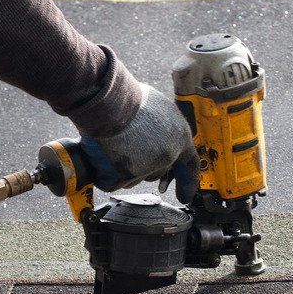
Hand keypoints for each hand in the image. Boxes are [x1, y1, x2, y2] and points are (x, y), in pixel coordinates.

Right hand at [80, 84, 195, 190]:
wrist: (109, 103)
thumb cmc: (130, 98)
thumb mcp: (159, 105)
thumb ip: (164, 124)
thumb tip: (161, 130)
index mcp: (179, 136)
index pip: (190, 164)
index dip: (188, 181)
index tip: (186, 195)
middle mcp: (167, 154)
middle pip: (158, 172)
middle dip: (145, 165)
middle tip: (129, 148)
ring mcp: (148, 166)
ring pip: (136, 178)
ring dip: (124, 168)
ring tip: (114, 145)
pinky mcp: (127, 174)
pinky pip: (114, 183)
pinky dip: (106, 175)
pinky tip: (102, 159)